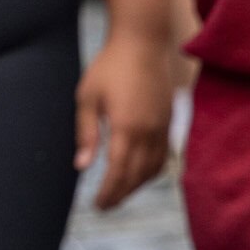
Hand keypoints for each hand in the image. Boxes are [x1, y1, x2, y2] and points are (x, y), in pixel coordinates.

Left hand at [75, 28, 170, 208]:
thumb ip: (86, 133)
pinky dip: (150, 174)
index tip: (97, 204)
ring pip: (152, 171)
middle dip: (120, 195)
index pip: (118, 172)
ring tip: (120, 193)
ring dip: (136, 187)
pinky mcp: (168, 125)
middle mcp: (148, 134)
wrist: (143, 43)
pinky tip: (138, 176)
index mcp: (126, 128)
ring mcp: (162, 130)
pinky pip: (162, 159)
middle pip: (135, 177)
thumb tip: (81, 165)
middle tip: (105, 205)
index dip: (108, 192)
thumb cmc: (110, 66)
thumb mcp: (88, 96)